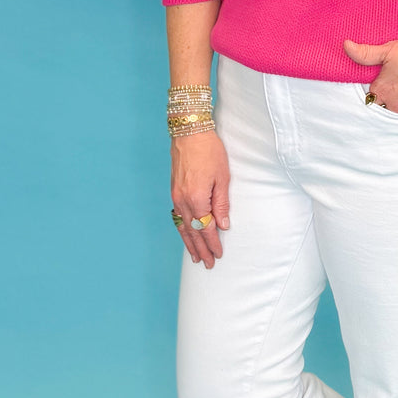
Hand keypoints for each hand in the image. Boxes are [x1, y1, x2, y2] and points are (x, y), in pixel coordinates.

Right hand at [170, 131, 230, 267]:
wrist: (189, 133)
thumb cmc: (209, 151)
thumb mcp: (223, 177)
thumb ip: (222, 203)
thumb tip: (223, 224)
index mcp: (197, 198)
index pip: (206, 228)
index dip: (212, 243)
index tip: (218, 255)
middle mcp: (183, 200)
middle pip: (192, 232)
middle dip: (200, 249)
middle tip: (207, 264)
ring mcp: (176, 196)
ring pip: (182, 226)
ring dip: (188, 243)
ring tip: (194, 257)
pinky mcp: (174, 190)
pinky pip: (177, 216)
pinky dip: (181, 229)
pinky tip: (185, 235)